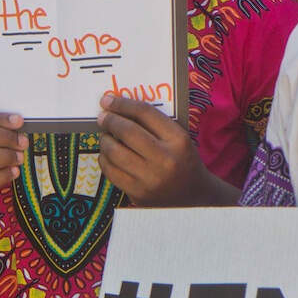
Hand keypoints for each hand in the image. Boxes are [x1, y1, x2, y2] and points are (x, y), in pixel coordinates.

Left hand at [97, 95, 227, 206]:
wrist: (194, 197)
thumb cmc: (182, 161)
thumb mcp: (179, 139)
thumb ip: (155, 124)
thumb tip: (119, 108)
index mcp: (178, 140)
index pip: (145, 113)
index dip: (123, 104)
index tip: (108, 100)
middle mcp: (165, 159)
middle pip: (127, 131)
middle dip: (110, 120)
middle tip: (103, 116)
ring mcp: (150, 179)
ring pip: (114, 152)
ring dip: (104, 140)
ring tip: (105, 136)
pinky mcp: (138, 194)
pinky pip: (111, 172)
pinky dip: (104, 159)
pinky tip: (107, 155)